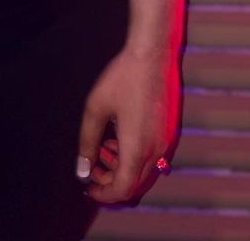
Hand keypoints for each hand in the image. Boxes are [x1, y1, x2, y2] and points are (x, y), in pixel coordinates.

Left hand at [75, 45, 180, 204]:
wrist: (152, 55)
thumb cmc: (121, 78)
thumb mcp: (95, 108)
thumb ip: (87, 142)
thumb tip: (82, 170)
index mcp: (137, 148)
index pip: (123, 189)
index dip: (104, 194)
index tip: (88, 188)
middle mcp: (156, 151)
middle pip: (134, 184)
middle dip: (110, 182)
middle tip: (91, 166)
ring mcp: (165, 142)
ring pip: (143, 171)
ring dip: (121, 168)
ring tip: (102, 146)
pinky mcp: (168, 132)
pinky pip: (150, 157)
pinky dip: (132, 157)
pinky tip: (118, 136)